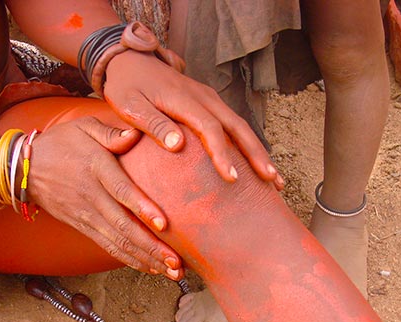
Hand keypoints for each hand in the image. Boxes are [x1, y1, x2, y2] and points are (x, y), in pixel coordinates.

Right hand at [26, 116, 182, 278]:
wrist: (24, 169)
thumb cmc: (61, 143)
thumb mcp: (83, 127)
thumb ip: (111, 132)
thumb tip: (135, 134)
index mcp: (96, 167)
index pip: (121, 191)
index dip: (142, 208)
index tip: (164, 224)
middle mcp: (92, 196)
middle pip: (124, 226)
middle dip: (152, 247)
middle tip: (176, 262)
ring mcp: (87, 216)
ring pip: (119, 243)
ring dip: (146, 260)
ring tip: (172, 273)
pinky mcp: (84, 228)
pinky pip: (109, 247)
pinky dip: (131, 260)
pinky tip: (152, 268)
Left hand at [103, 51, 283, 189]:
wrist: (129, 61)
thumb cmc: (126, 86)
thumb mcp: (129, 105)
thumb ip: (152, 123)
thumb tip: (176, 145)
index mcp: (183, 99)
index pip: (210, 128)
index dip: (222, 153)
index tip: (232, 178)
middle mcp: (203, 97)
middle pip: (237, 127)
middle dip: (256, 154)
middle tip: (272, 181)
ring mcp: (209, 99)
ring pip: (240, 126)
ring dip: (258, 152)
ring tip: (274, 180)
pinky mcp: (209, 104)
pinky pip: (234, 125)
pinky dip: (249, 145)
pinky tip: (257, 164)